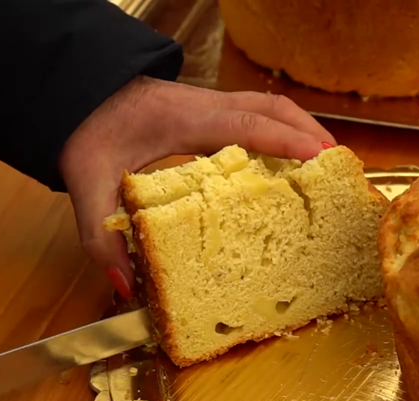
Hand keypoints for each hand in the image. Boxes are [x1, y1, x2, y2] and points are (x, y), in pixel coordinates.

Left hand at [58, 77, 335, 298]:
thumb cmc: (86, 135)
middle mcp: (203, 106)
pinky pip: (258, 110)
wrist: (78, 96)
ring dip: (301, 127)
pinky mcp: (211, 109)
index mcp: (180, 122)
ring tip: (328, 161)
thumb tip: (127, 286)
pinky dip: (284, 126)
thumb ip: (102, 239)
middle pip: (270, 108)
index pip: (244, 125)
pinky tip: (294, 151)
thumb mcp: (87, 187)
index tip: (319, 160)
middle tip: (340, 167)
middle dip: (308, 134)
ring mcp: (210, 103)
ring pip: (269, 104)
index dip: (285, 140)